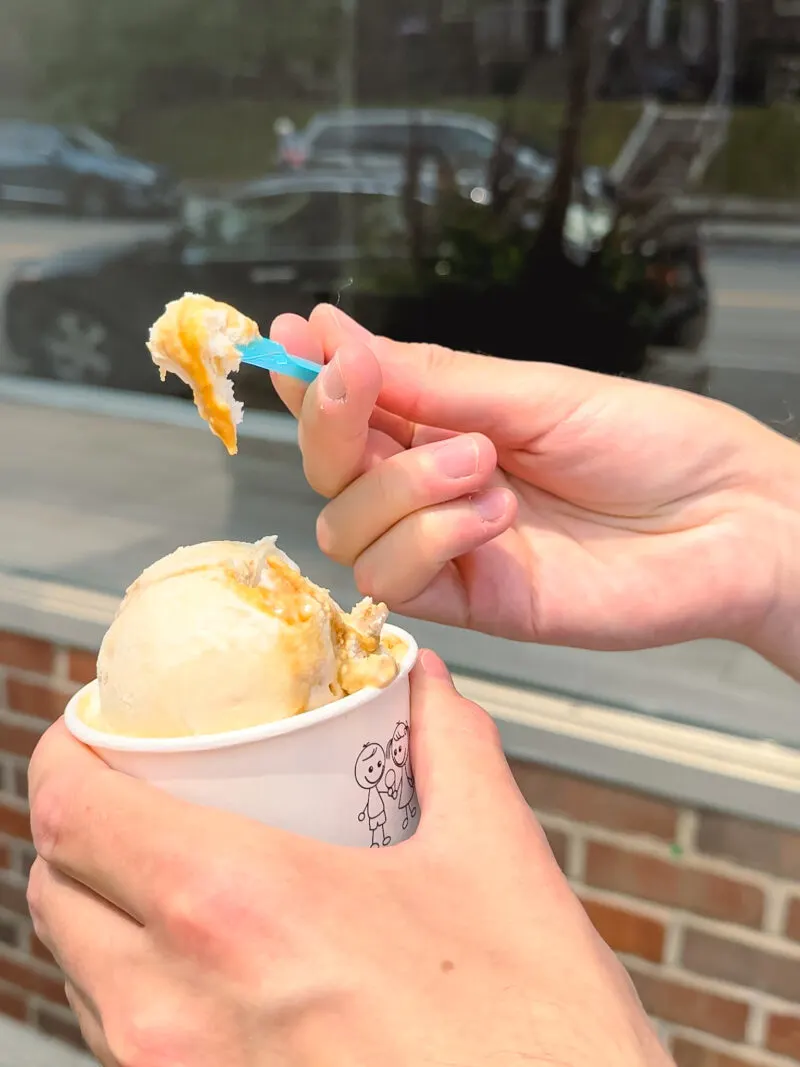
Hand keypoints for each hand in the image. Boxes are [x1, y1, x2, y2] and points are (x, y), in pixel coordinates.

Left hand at [28, 655, 669, 1066]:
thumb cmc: (532, 1043)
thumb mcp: (499, 867)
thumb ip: (453, 749)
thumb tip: (425, 685)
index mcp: (239, 909)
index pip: (71, 809)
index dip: (66, 752)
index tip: (98, 732)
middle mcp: (175, 1008)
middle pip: (56, 886)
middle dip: (88, 827)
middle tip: (151, 794)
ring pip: (79, 971)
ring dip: (108, 909)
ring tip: (182, 872)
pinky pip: (120, 1040)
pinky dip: (139, 985)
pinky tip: (218, 965)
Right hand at [271, 305, 799, 673]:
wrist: (731, 520)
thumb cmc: (652, 442)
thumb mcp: (533, 392)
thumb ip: (427, 378)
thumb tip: (326, 330)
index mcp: (446, 426)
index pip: (348, 410)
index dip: (310, 381)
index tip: (289, 343)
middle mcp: (434, 489)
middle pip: (329, 474)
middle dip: (336, 428)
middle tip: (367, 386)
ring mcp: (450, 549)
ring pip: (347, 531)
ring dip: (400, 488)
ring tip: (483, 464)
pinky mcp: (474, 602)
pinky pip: (398, 579)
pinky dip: (431, 537)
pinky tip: (497, 516)